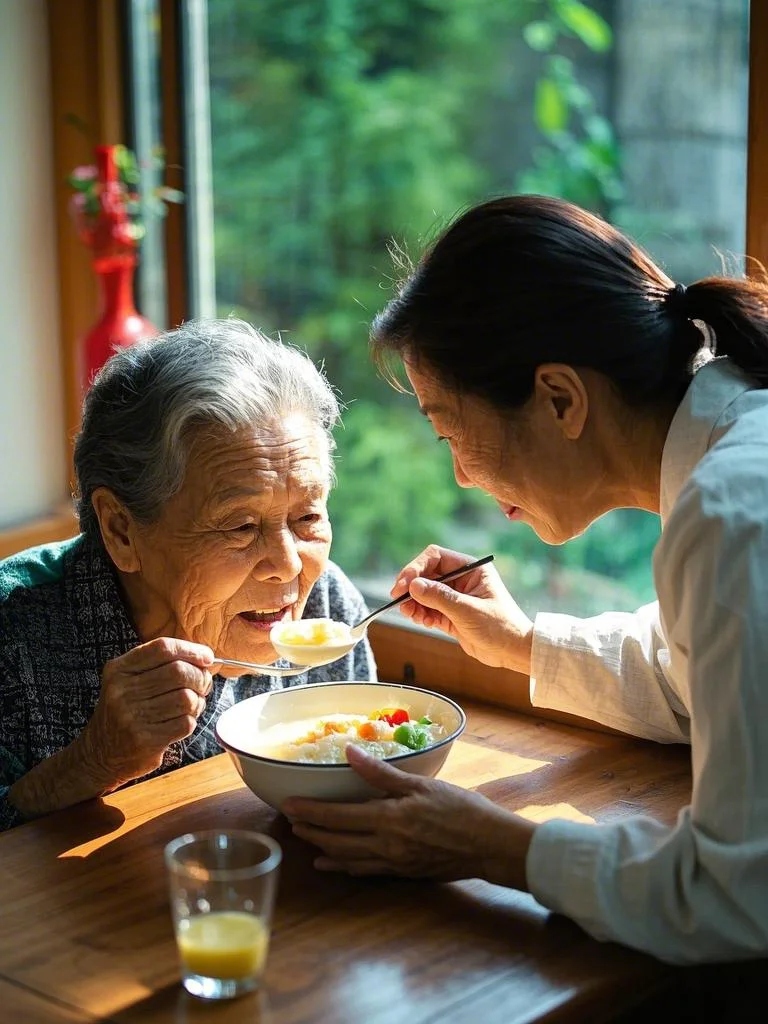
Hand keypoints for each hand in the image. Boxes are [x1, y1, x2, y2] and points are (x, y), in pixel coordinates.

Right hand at [80, 636, 213, 789]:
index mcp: (119, 669)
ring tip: (192, 706)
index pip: (163, 648)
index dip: (191, 650)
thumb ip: (161, 665)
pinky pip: (185, 723)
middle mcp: (122, 690)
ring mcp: (132, 716)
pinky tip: (181, 722)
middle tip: (204, 685)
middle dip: (200, 677)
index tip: (207, 657)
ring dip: (198, 702)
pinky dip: (190, 722)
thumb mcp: (129, 681)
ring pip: (186, 698)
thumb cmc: (125, 712)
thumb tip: (205, 658)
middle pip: (179, 672)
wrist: (100, 754)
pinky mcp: (145, 740)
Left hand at [283, 745, 533, 887]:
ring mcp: (393, 862)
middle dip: (310, 830)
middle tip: (290, 821)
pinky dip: (345, 866)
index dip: (311, 811)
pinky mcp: (403, 872)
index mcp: (388, 819)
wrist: (489, 845)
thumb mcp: (421, 784)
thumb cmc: (460, 809)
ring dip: (323, 849)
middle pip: (336, 840)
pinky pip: (365, 871)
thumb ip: (382, 773)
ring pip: (347, 858)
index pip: (338, 816)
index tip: (288, 805)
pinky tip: (335, 864)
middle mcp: (385, 845)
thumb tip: (350, 753)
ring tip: (305, 840)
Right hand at [392, 545, 533, 673]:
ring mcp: (455, 597)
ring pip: (425, 593)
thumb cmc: (500, 627)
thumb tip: (414, 585)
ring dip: (414, 602)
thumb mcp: (467, 610)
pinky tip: (421, 621)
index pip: (436, 557)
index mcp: (471, 569)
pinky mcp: (451, 614)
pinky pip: (429, 609)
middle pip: (427, 574)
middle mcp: (462, 579)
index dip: (417, 567)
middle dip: (412, 586)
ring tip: (410, 613)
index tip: (405, 584)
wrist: (513, 652)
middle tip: (398, 600)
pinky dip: (421, 614)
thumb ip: (439, 597)